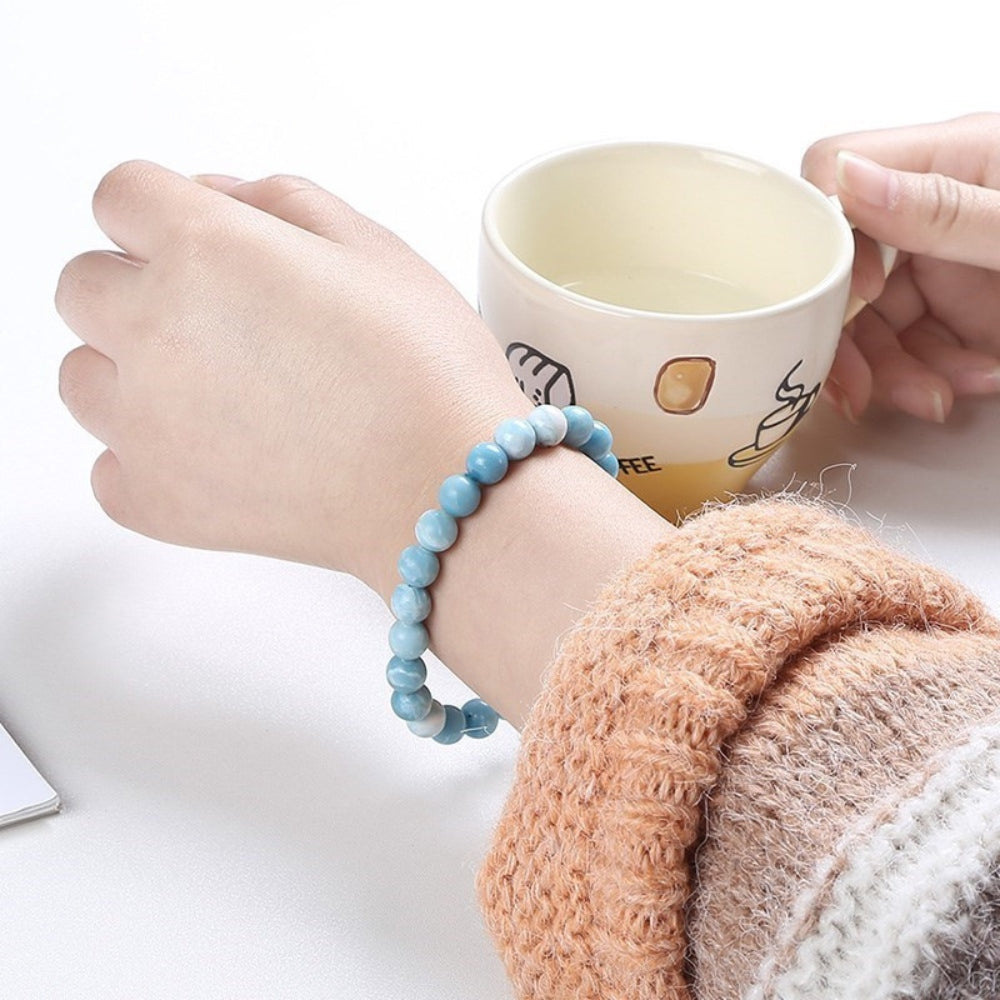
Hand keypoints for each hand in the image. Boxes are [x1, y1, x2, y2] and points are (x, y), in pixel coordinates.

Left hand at [56, 162, 528, 592]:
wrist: (445, 491)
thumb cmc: (428, 375)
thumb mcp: (376, 248)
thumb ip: (282, 200)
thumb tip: (216, 196)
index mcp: (203, 248)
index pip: (119, 195)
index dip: (165, 214)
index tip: (200, 245)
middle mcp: (151, 328)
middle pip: (83, 284)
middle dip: (140, 290)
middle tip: (223, 326)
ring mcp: (140, 424)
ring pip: (81, 376)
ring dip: (130, 373)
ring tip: (221, 396)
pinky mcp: (151, 500)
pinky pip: (110, 466)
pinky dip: (153, 459)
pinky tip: (224, 456)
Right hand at [802, 113, 999, 421]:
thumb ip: (941, 208)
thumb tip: (845, 180)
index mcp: (951, 157)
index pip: (835, 172)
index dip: (824, 237)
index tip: (852, 294)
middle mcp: (936, 208)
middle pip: (845, 266)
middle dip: (852, 333)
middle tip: (863, 388)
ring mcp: (947, 262)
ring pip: (871, 320)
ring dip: (893, 369)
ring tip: (940, 394)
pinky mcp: (961, 311)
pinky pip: (912, 348)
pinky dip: (930, 375)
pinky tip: (972, 382)